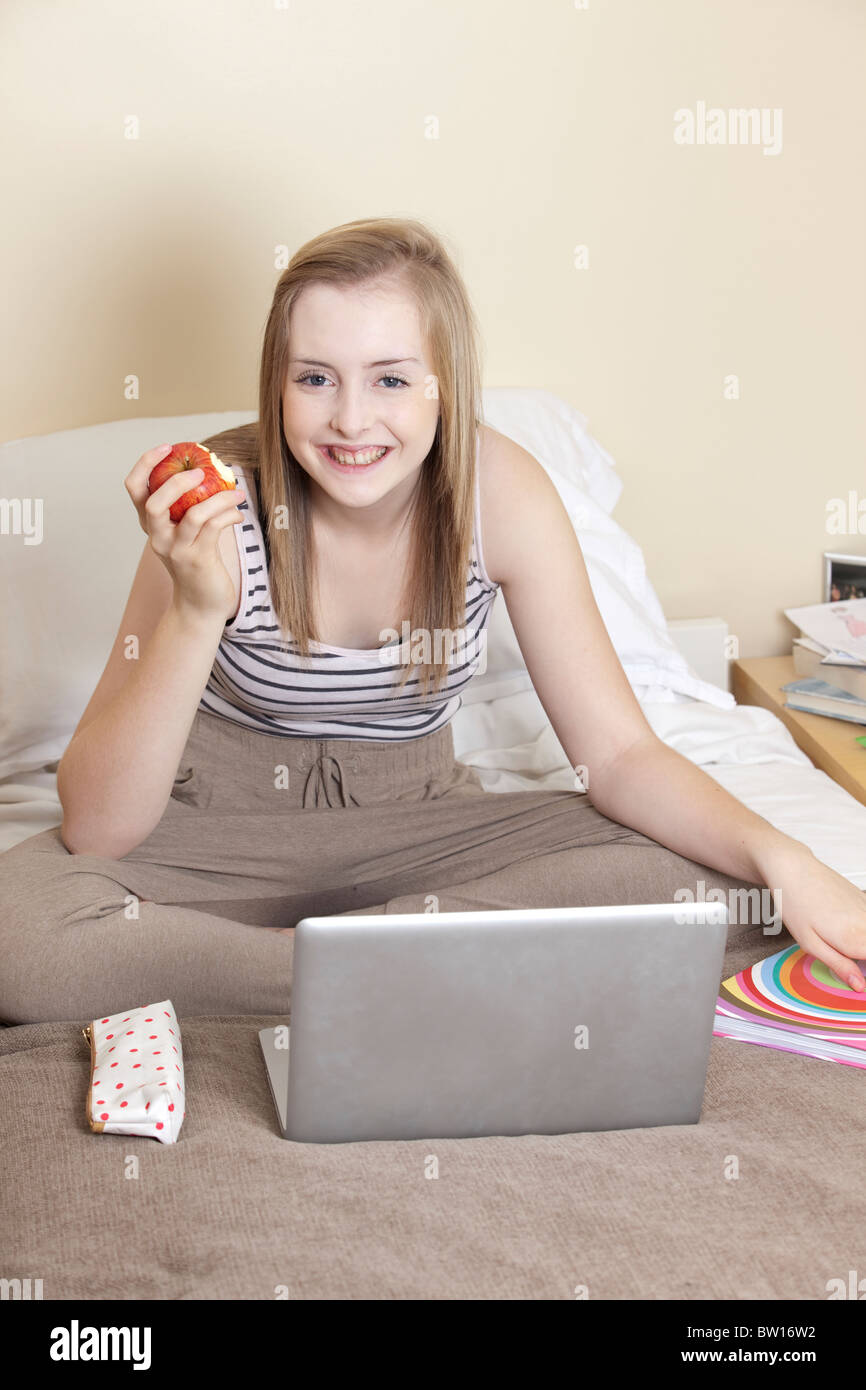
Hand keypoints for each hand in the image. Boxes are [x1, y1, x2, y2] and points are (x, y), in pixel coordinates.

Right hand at [125, 443, 245, 620]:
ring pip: (193, 514)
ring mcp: (176, 550)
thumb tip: (210, 469)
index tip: (166, 447)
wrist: (201, 602)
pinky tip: (238, 514)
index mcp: (150, 524)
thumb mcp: (186, 531)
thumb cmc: (197, 560)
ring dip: (219, 499)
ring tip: (236, 493)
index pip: (134, 488)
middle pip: (154, 502)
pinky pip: (214, 528)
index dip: (145, 463)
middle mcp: (157, 536)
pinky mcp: (198, 560)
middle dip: (177, 482)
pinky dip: (229, 515)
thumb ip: (188, 505)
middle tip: (201, 471)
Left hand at [757, 842, 865, 990]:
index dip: (865, 973)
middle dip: (861, 958)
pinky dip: (860, 930)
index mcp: (856, 939)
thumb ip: (840, 966)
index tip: (855, 975)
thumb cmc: (795, 904)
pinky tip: (839, 925)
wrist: (792, 868)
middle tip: (842, 959)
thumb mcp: (810, 944)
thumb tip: (860, 986)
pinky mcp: (864, 899)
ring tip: (835, 939)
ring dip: (859, 944)